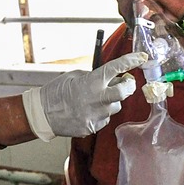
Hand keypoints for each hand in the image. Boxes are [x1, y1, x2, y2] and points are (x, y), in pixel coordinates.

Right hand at [21, 51, 145, 140]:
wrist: (42, 114)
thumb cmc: (56, 92)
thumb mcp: (75, 76)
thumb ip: (94, 76)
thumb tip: (112, 78)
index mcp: (91, 82)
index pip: (116, 68)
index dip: (131, 61)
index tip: (141, 57)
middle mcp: (96, 99)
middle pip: (125, 92)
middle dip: (129, 86)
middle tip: (125, 82)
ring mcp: (96, 115)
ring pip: (115, 106)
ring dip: (110, 101)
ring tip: (93, 100)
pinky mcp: (93, 127)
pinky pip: (104, 118)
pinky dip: (100, 113)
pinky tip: (86, 111)